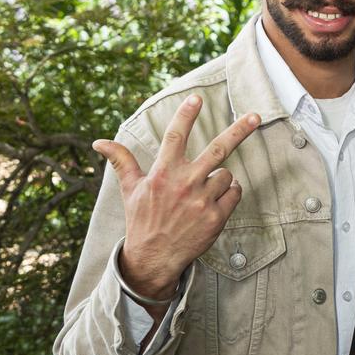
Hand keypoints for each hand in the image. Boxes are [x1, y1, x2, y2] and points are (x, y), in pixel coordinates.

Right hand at [93, 95, 259, 299]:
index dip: (186, 115)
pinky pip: (234, 192)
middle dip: (239, 131)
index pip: (175, 137)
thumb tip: (98, 142)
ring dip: (220, 178)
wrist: (153, 258)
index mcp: (163, 173)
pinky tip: (214, 201)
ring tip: (201, 192)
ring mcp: (202, 201)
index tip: (196, 97)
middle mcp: (185, 184)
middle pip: (218, 149)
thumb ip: (122, 161)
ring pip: (226, 174)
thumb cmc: (143, 219)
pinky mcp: (216, 217)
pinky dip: (230, 192)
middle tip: (256, 116)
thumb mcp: (130, 189)